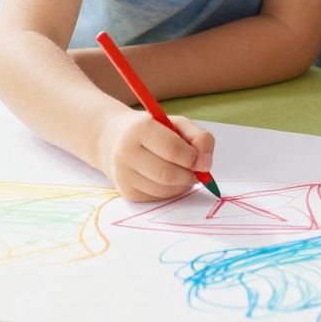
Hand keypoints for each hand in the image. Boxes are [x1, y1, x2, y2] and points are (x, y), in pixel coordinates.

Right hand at [99, 111, 215, 201]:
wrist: (114, 140)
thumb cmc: (154, 130)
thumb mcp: (177, 124)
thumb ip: (200, 138)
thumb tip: (206, 165)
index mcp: (140, 128)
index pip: (173, 149)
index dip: (193, 157)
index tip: (198, 157)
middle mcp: (126, 152)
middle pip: (167, 174)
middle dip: (189, 175)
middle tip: (195, 170)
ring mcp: (123, 174)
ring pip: (163, 190)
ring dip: (182, 185)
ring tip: (183, 173)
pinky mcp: (126, 191)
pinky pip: (156, 198)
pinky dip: (171, 192)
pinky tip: (170, 180)